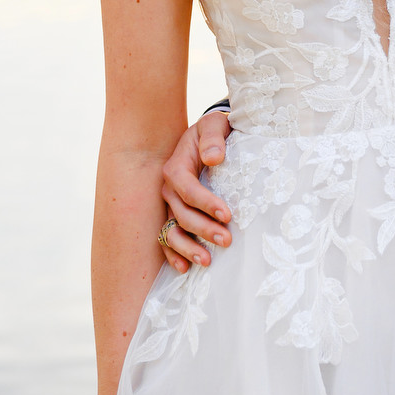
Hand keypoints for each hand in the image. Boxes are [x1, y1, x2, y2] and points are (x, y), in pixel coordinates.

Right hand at [159, 112, 233, 272]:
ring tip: (206, 261)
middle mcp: (168, 188)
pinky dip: (173, 254)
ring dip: (187, 248)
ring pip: (172, 230)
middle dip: (203, 229)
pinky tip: (184, 269)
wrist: (208, 136)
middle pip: (182, 214)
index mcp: (176, 167)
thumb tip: (214, 157)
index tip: (227, 215)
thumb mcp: (214, 125)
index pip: (188, 189)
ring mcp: (169, 204)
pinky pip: (167, 238)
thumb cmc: (214, 131)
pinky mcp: (173, 214)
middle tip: (227, 240)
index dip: (206, 203)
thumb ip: (214, 138)